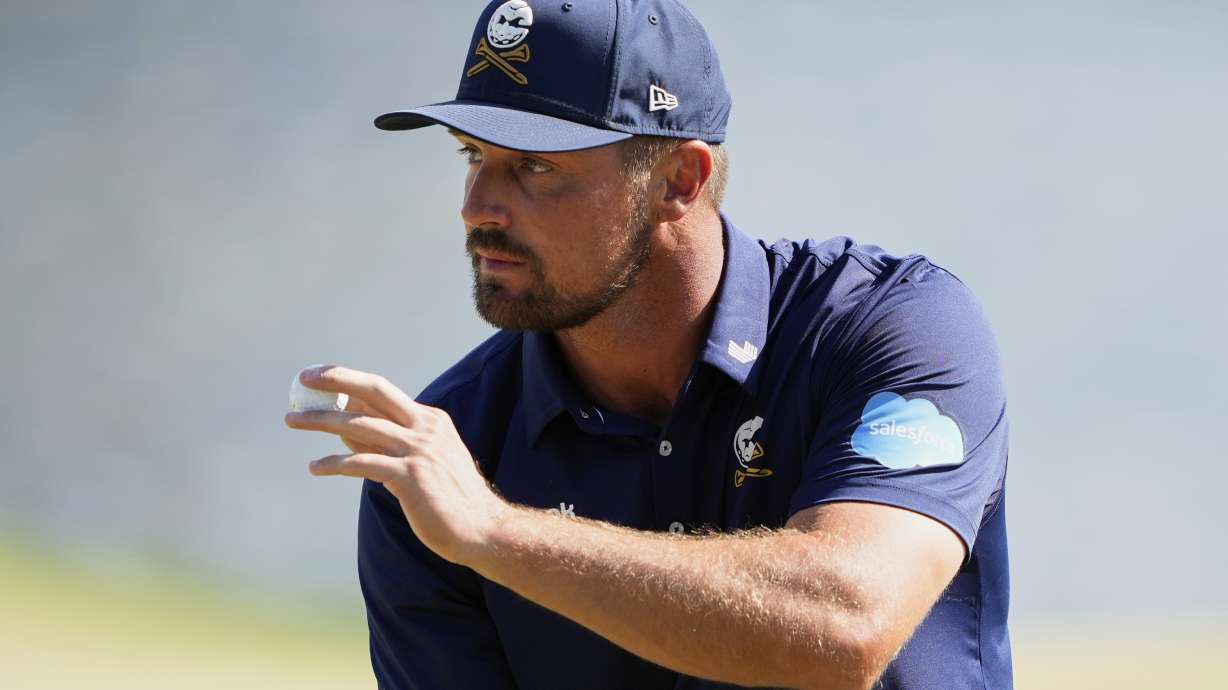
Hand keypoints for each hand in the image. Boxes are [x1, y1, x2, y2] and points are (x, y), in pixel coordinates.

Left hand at [284, 365, 508, 566]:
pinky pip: (362, 464)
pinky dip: (334, 464)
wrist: (482, 530)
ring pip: (360, 426)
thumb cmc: (450, 500)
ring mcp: (419, 451)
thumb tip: (347, 430)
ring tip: (292, 419)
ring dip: (322, 421)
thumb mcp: (422, 462)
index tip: (321, 378)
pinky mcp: (410, 477)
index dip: (350, 382)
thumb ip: (388, 444)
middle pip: (374, 392)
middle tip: (304, 379)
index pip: (383, 393)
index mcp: (431, 420)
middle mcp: (426, 428)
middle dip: (337, 380)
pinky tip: (315, 468)